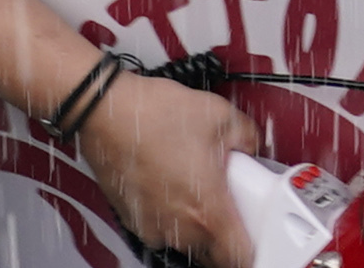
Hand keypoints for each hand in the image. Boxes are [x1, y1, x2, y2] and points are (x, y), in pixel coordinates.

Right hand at [75, 67, 255, 267]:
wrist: (105, 110)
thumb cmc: (152, 114)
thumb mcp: (219, 115)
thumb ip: (248, 137)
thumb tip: (251, 145)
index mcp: (206, 211)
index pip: (241, 257)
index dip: (255, 247)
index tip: (258, 233)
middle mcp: (179, 227)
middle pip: (215, 251)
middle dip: (226, 228)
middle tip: (228, 197)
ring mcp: (154, 225)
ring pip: (188, 240)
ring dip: (197, 220)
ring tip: (195, 181)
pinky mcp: (134, 218)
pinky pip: (163, 226)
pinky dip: (171, 211)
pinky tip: (171, 179)